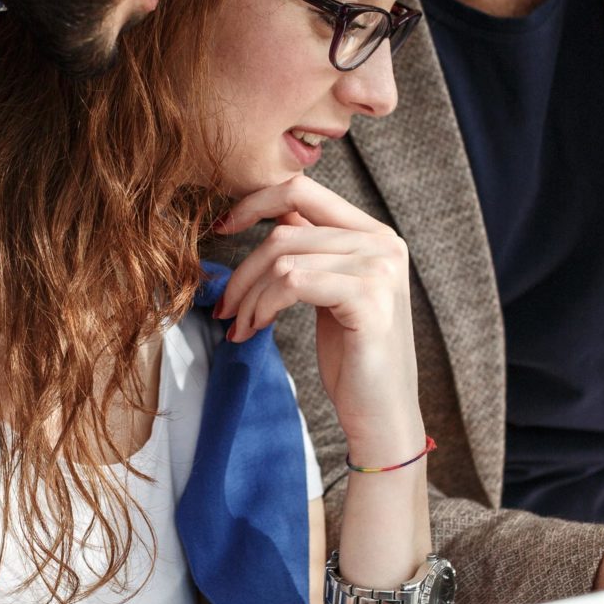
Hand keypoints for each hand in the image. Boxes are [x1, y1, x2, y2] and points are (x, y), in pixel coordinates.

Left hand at [213, 178, 420, 460]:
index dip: (254, 202)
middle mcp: (382, 241)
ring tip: (241, 325)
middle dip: (242, 270)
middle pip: (284, 230)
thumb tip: (265, 217)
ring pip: (282, 258)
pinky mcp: (368, 296)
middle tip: (224, 307)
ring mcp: (379, 267)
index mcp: (374, 233)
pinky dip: (263, 305)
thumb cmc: (353, 358)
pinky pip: (291, 282)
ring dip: (249, 296)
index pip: (302, 190)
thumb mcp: (330, 291)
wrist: (382, 414)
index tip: (221, 227)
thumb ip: (311, 250)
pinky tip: (256, 329)